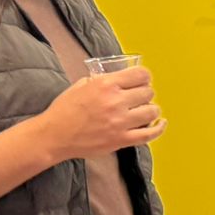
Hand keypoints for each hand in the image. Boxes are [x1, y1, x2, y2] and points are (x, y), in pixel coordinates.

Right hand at [33, 69, 165, 161]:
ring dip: (151, 109)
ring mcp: (120, 122)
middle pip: (148, 92)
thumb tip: (119, 78)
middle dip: (145, 93)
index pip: (141, 74)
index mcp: (106, 85)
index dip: (144, 77)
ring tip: (144, 110)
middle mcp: (115, 102)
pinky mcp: (121, 140)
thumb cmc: (64, 110)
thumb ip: (102, 80)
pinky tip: (160, 123)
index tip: (142, 80)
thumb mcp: (82, 85)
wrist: (54, 135)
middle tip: (139, 97)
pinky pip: (149, 134)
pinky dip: (159, 128)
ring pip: (152, 111)